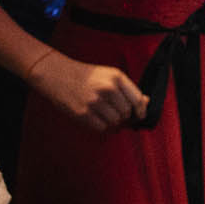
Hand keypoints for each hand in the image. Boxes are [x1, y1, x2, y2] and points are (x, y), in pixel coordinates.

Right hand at [33, 52, 148, 132]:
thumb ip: (128, 89)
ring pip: (115, 122)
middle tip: (116, 114)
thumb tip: (146, 103)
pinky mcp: (83, 114)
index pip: (138, 99)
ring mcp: (95, 102)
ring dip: (113, 123)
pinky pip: (102, 128)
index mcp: (117, 77)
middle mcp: (107, 89)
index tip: (139, 115)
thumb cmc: (86, 76)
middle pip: (127, 113)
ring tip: (106, 115)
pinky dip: (103, 127)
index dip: (141, 111)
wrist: (58, 75)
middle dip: (124, 117)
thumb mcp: (109, 75)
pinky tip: (98, 119)